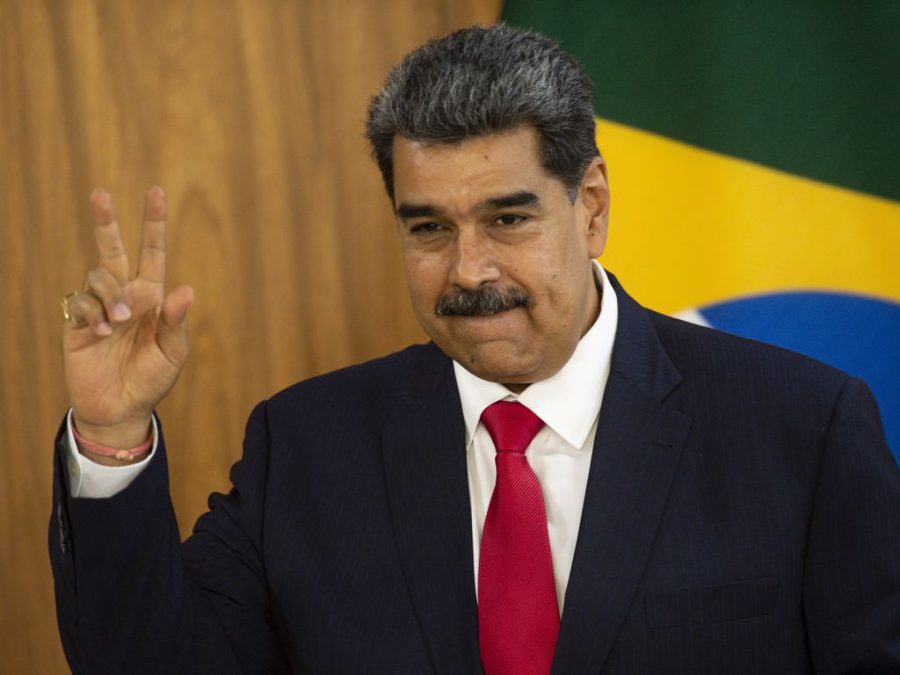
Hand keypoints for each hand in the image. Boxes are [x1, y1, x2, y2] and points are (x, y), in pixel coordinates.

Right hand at [63, 187, 193, 452]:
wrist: (121, 409)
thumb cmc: (152, 379)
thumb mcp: (172, 352)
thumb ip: (176, 321)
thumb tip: (186, 290)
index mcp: (152, 297)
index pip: (153, 253)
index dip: (153, 224)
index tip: (155, 192)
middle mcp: (125, 296)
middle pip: (113, 250)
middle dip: (106, 222)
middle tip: (100, 193)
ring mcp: (99, 308)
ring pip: (98, 277)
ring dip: (109, 295)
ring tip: (118, 324)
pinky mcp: (77, 324)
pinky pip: (79, 303)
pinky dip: (91, 314)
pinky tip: (101, 335)